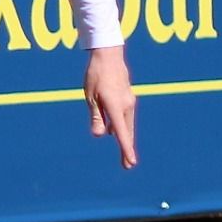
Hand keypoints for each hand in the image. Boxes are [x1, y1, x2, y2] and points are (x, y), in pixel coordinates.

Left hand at [84, 46, 136, 168]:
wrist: (108, 55)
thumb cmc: (96, 75)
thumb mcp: (91, 97)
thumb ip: (96, 117)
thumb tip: (99, 136)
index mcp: (115, 107)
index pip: (121, 132)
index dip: (126, 149)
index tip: (131, 162)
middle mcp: (126, 106)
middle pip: (127, 131)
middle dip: (126, 148)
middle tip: (128, 165)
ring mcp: (128, 101)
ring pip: (126, 124)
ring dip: (124, 138)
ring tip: (124, 154)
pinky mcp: (127, 97)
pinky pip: (124, 116)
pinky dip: (121, 126)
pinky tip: (113, 131)